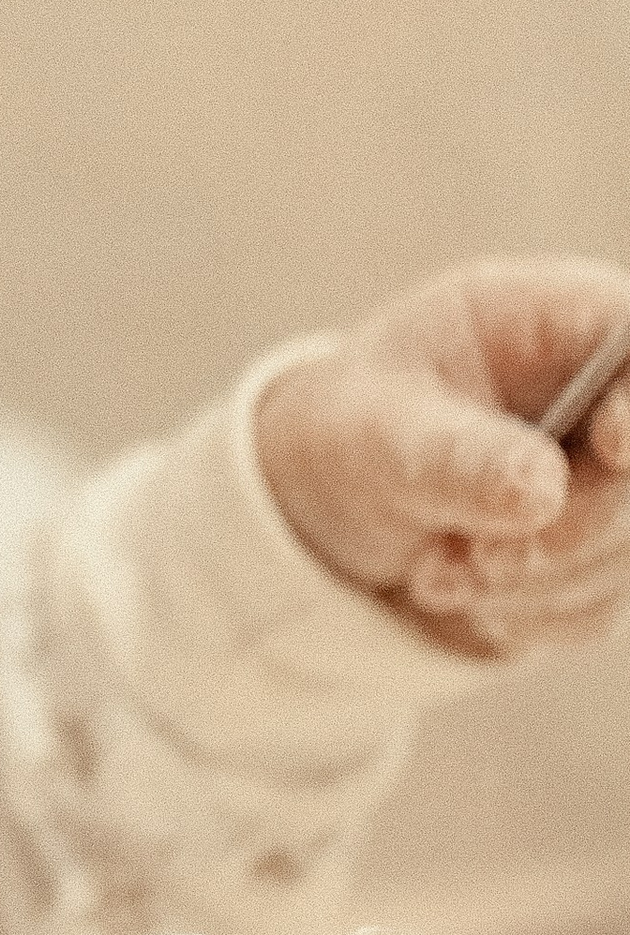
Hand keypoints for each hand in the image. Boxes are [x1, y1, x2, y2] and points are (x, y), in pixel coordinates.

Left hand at [255, 258, 629, 657]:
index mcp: (553, 320)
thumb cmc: (354, 431)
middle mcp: (604, 393)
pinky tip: (462, 591)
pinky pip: (597, 602)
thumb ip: (454, 454)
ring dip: (531, 584)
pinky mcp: (602, 553)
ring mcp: (612, 478)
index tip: (613, 447)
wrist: (333, 501)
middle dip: (567, 532)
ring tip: (432, 573)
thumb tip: (543, 490)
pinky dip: (525, 614)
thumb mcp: (376, 432)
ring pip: (626, 550)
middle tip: (479, 562)